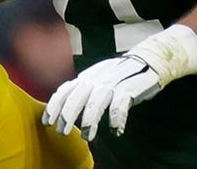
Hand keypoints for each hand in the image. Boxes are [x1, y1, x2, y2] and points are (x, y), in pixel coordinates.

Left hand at [42, 55, 162, 140]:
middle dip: (67, 115)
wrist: (148, 60)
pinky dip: (116, 119)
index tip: (47, 122)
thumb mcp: (98, 80)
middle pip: (77, 97)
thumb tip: (66, 109)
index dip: (55, 106)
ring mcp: (113, 82)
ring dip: (90, 120)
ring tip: (87, 136)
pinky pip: (120, 104)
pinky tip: (116, 131)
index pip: (65, 90)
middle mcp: (97, 78)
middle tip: (62, 132)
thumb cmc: (120, 75)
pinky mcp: (130, 87)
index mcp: (87, 77)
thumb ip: (84, 91)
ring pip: (96, 102)